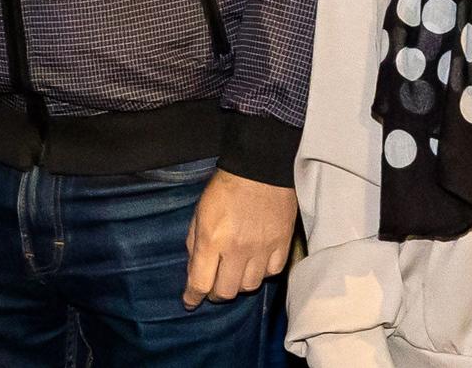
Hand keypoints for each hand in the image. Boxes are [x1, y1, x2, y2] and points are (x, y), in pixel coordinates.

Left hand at [183, 170, 297, 308]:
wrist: (259, 170)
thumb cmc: (224, 189)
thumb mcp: (198, 212)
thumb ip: (194, 242)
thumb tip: (194, 269)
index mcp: (211, 239)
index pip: (200, 281)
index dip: (193, 297)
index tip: (189, 302)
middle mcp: (237, 249)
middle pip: (226, 291)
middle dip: (215, 293)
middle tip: (212, 285)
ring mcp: (262, 249)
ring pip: (250, 286)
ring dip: (238, 283)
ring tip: (233, 271)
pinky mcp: (282, 245)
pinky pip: (272, 273)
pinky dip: (262, 273)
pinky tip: (255, 263)